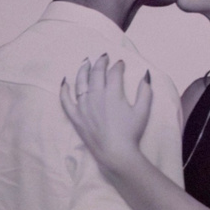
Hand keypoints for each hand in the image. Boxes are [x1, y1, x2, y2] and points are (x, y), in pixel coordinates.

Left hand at [61, 57, 153, 173]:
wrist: (115, 152)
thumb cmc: (131, 133)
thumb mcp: (143, 111)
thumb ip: (145, 91)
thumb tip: (146, 74)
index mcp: (112, 92)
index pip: (114, 72)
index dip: (118, 66)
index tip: (120, 64)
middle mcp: (96, 96)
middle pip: (96, 73)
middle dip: (101, 62)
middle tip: (103, 56)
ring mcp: (83, 106)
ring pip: (80, 82)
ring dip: (83, 70)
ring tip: (86, 62)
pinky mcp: (75, 117)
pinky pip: (65, 100)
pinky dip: (64, 89)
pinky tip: (64, 81)